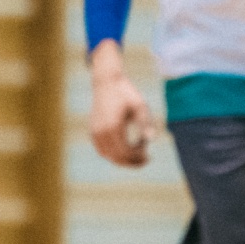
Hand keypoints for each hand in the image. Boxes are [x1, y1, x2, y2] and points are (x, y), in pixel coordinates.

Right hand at [87, 48, 155, 167]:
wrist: (106, 82)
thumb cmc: (126, 93)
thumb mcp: (140, 106)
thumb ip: (146, 123)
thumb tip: (152, 139)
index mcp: (113, 126)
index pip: (125, 152)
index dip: (138, 158)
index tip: (149, 154)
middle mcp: (101, 132)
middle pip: (117, 158)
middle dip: (132, 161)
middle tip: (147, 159)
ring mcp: (94, 132)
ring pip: (109, 156)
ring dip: (124, 158)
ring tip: (138, 152)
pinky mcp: (92, 131)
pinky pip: (103, 150)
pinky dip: (114, 153)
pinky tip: (126, 148)